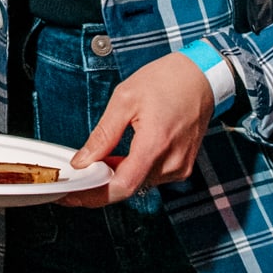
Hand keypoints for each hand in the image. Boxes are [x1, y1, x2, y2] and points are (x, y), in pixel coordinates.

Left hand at [61, 52, 212, 206]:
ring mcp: (180, 166)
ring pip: (139, 183)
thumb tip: (82, 160)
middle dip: (99, 185)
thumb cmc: (166, 81)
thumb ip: (103, 135)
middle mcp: (172, 162)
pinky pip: (151, 176)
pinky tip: (118, 158)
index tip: (72, 195)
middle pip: (128, 187)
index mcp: (156, 144)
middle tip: (76, 175)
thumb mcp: (124, 99)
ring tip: (96, 161)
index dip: (94, 194)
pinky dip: (132, 171)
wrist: (200, 77)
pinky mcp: (183, 165)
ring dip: (115, 177)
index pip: (123, 186)